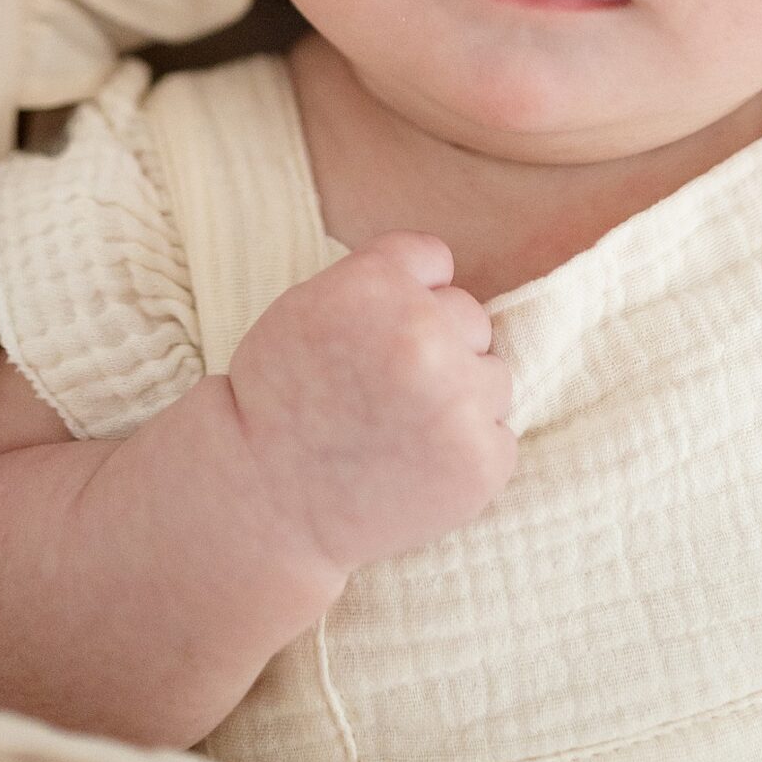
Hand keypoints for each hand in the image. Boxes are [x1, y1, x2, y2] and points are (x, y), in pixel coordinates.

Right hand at [226, 230, 516, 581]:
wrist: (263, 501)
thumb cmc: (279, 398)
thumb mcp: (309, 304)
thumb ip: (382, 281)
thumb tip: (446, 280)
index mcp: (378, 285)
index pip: (435, 260)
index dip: (408, 296)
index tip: (379, 333)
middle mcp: (423, 334)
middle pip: (470, 317)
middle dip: (438, 346)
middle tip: (386, 390)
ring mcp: (458, 401)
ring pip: (492, 376)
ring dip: (459, 398)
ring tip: (403, 430)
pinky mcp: (481, 462)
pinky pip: (498, 435)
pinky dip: (467, 451)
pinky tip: (418, 465)